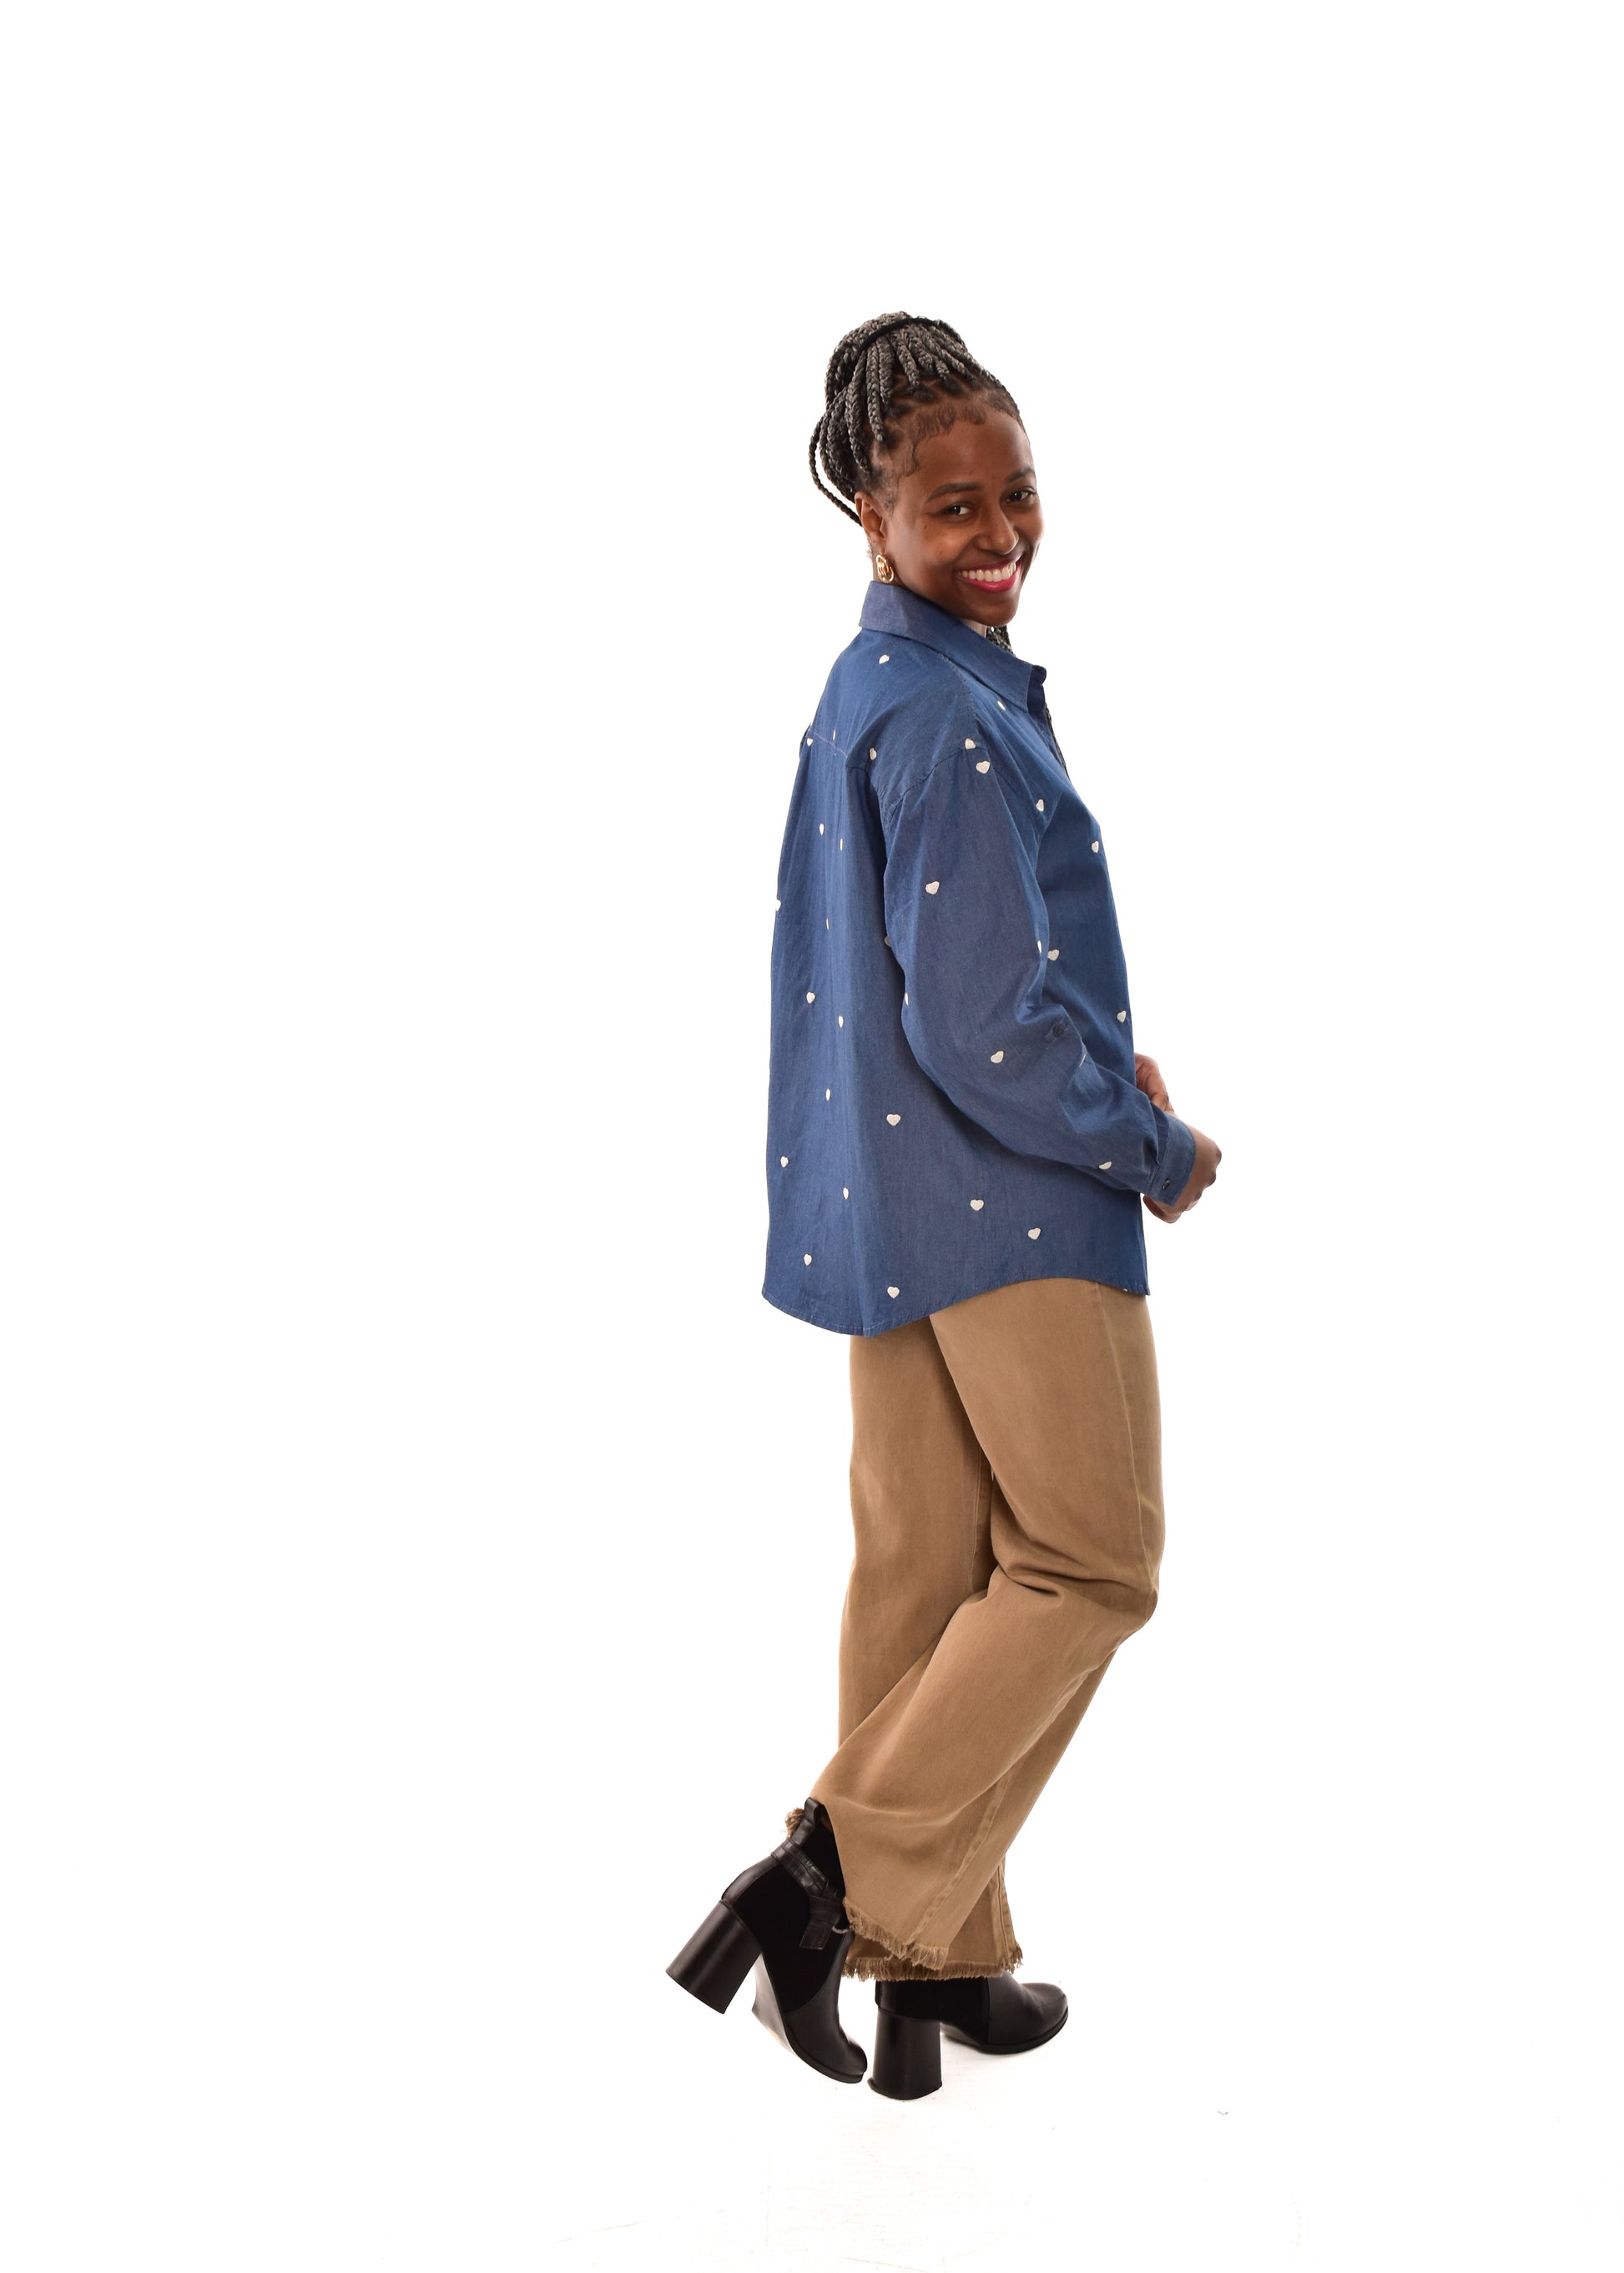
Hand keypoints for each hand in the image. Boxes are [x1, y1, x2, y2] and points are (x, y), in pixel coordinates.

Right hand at [1135, 1054, 1218, 1219]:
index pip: (1202, 1156)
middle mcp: (1210, 1174)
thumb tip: (1136, 1057)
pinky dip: (1161, 1209)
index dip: (1178, 1154)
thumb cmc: (1161, 1127)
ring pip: (1183, 1196)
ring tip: (1146, 1181)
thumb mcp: (1156, 1096)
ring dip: (1165, 1190)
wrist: (1159, 1157)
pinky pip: (1172, 1215)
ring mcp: (1197, 1193)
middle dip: (1173, 1173)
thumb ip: (1148, 1074)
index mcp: (1212, 1151)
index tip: (1159, 1151)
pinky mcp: (1180, 1208)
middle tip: (1151, 1167)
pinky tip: (1147, 1198)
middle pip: (1194, 1177)